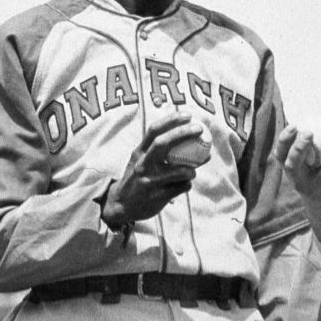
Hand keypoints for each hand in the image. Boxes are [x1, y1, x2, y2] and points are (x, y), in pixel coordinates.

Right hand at [102, 112, 204, 226]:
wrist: (121, 205)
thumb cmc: (138, 178)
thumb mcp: (140, 160)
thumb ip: (156, 149)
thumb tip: (184, 134)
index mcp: (139, 153)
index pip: (153, 130)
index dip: (171, 120)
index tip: (188, 115)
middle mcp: (142, 164)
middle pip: (162, 143)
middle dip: (182, 133)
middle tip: (199, 129)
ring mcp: (149, 181)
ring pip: (178, 171)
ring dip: (191, 169)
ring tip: (194, 170)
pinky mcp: (157, 197)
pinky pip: (180, 188)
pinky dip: (187, 184)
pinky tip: (185, 184)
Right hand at [275, 124, 320, 210]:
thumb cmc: (320, 178)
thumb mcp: (318, 164)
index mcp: (293, 170)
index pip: (280, 155)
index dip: (284, 140)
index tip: (293, 126)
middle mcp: (299, 182)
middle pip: (293, 165)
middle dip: (299, 147)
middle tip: (308, 132)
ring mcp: (315, 191)